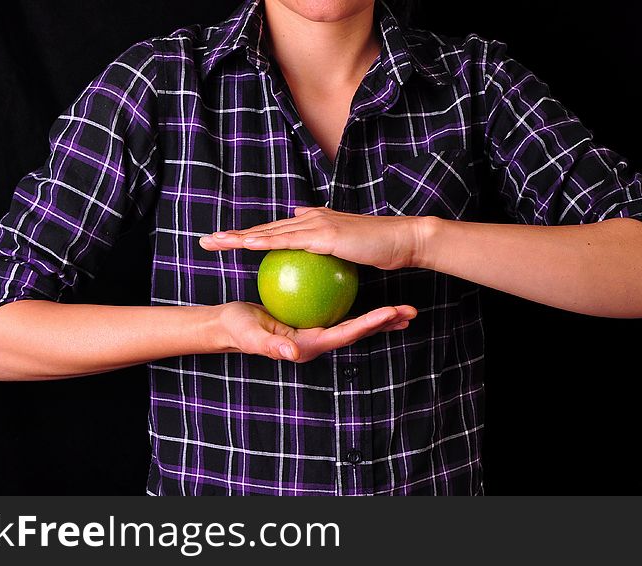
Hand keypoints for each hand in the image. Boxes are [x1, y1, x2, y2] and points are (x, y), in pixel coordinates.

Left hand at [199, 207, 430, 269]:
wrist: (401, 240)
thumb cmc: (379, 247)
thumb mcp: (348, 246)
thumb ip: (326, 242)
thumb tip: (309, 234)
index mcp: (314, 222)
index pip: (276, 231)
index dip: (250, 236)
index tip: (227, 243)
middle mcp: (310, 219)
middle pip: (264, 228)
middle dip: (233, 234)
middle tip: (206, 242)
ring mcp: (316, 225)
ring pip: (269, 232)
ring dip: (239, 237)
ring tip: (214, 243)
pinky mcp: (323, 235)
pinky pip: (287, 241)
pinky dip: (264, 242)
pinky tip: (245, 246)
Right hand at [215, 301, 416, 362]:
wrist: (230, 326)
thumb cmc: (240, 331)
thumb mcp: (253, 337)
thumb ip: (273, 346)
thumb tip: (295, 353)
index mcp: (310, 345)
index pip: (345, 334)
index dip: (368, 324)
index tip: (390, 312)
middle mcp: (319, 340)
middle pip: (358, 331)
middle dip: (385, 323)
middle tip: (410, 311)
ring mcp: (318, 331)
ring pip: (355, 322)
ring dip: (380, 317)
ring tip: (404, 307)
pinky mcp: (314, 320)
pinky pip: (341, 312)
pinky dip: (358, 304)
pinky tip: (369, 288)